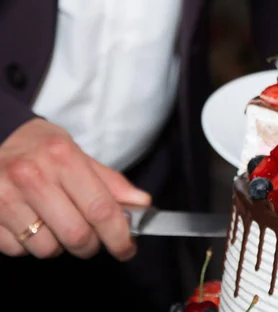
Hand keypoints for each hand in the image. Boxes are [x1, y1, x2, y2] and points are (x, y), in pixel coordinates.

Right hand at [0, 118, 150, 259]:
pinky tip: (30, 223)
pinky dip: (29, 244)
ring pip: (46, 248)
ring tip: (55, 223)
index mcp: (63, 158)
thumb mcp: (78, 154)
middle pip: (76, 235)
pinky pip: (17, 250)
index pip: (101, 209)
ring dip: (58, 245)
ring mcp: (4, 197)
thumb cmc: (41, 148)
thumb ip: (110, 182)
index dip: (119, 236)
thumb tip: (142, 204)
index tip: (126, 249)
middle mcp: (33, 177)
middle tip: (91, 238)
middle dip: (90, 245)